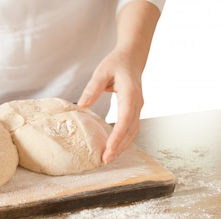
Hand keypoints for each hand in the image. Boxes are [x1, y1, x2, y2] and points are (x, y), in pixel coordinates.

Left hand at [77, 48, 143, 164]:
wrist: (132, 58)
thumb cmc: (116, 63)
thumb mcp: (102, 72)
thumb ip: (92, 88)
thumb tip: (82, 105)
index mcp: (130, 94)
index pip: (125, 118)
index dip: (118, 134)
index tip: (109, 147)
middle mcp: (137, 103)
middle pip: (130, 130)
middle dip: (119, 146)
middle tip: (105, 160)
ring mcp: (138, 108)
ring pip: (132, 132)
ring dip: (122, 147)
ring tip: (108, 158)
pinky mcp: (134, 111)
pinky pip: (131, 129)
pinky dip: (123, 141)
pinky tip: (113, 148)